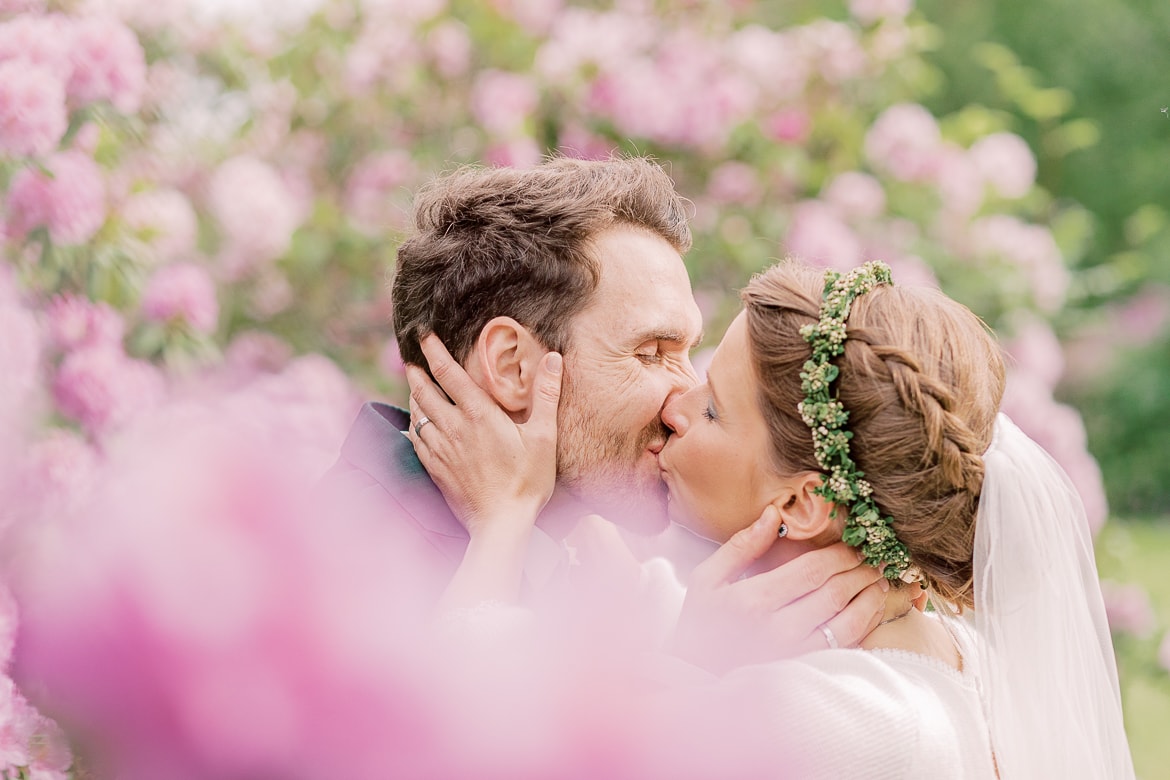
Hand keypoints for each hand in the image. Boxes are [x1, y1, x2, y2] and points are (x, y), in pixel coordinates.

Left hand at [406, 333, 562, 536]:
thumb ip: (546, 395)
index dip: (433, 351)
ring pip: (417, 414)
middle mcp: (453, 429)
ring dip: (413, 396)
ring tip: (413, 386)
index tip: (423, 334)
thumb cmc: (527, 481)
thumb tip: (552, 359)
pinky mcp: (435, 470)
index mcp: (479, 415)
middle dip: (416, 372)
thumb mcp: (544, 436)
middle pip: (424, 391)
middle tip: (411, 358)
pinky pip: (416, 440)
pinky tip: (416, 423)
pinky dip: (413, 424)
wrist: (502, 524)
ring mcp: (441, 450)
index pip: (448, 374)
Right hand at [669, 505, 888, 673]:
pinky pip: (844, 646)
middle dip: (860, 572)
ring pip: (847, 623)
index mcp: (752, 600)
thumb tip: (774, 515)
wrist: (696, 674)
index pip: (812, 570)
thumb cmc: (702, 621)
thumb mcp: (707, 578)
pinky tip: (870, 609)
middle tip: (875, 559)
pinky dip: (864, 625)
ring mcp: (792, 654)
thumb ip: (741, 546)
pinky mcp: (802, 669)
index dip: (840, 555)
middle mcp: (776, 629)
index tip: (853, 545)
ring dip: (869, 599)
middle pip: (834, 593)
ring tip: (879, 582)